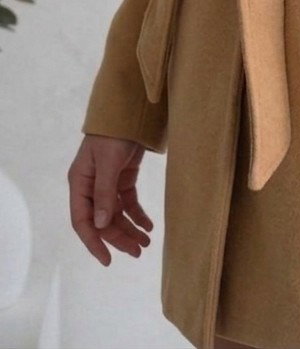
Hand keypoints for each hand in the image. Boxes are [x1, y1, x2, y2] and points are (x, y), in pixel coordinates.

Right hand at [68, 134, 153, 265]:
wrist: (129, 110)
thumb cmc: (112, 134)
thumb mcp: (108, 163)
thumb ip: (105, 193)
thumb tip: (101, 225)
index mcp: (79, 184)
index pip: (82, 221)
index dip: (94, 242)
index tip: (107, 260)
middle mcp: (91, 187)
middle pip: (102, 221)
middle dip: (119, 238)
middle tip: (138, 252)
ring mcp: (107, 183)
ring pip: (116, 214)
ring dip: (130, 229)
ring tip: (146, 243)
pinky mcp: (122, 178)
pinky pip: (128, 202)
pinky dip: (137, 214)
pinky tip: (148, 225)